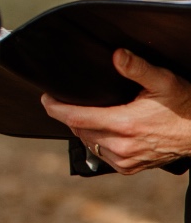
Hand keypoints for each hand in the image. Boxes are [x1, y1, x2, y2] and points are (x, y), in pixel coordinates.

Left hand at [42, 49, 190, 173]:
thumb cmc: (183, 105)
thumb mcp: (162, 80)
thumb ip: (137, 67)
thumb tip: (117, 55)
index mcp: (124, 125)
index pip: (76, 118)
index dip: (55, 108)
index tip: (46, 99)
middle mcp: (122, 146)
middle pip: (79, 130)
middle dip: (69, 115)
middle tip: (66, 100)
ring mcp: (125, 160)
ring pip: (89, 144)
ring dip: (83, 129)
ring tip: (84, 113)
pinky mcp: (129, 167)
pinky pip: (101, 155)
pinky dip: (96, 142)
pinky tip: (101, 130)